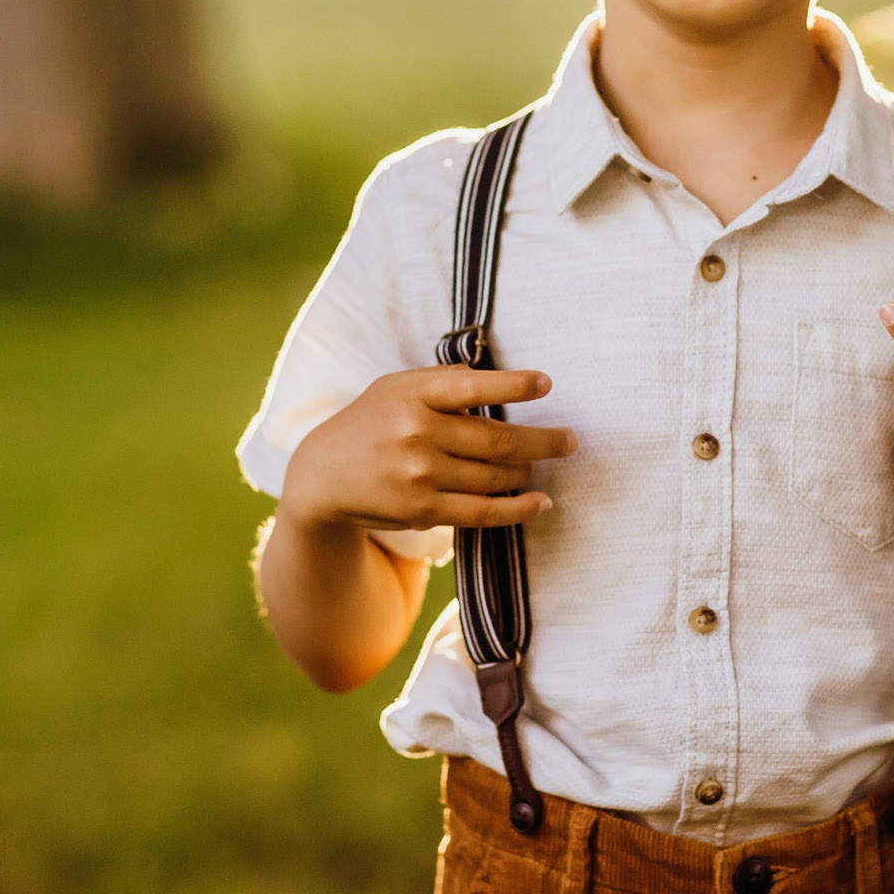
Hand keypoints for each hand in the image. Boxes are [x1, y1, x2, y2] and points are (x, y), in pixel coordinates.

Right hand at [279, 366, 575, 534]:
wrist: (322, 474)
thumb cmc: (371, 422)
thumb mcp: (397, 387)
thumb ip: (443, 382)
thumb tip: (499, 381)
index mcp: (414, 394)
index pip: (472, 386)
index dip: (514, 385)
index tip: (546, 384)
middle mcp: (417, 432)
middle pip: (497, 438)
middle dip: (543, 440)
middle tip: (571, 440)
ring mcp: (420, 474)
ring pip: (495, 476)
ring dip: (526, 473)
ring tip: (539, 466)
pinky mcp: (422, 510)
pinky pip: (482, 512)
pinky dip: (518, 509)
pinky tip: (540, 502)